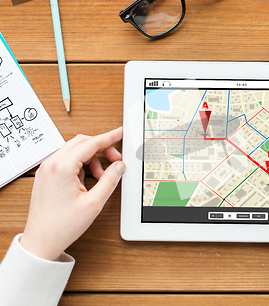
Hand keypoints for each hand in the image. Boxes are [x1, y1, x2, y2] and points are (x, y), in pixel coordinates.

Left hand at [20, 128, 125, 260]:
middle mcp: (51, 164)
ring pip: (74, 151)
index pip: (90, 144)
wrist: (41, 242)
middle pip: (81, 142)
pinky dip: (81, 164)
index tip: (120, 133)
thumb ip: (109, 180)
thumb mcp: (93, 203)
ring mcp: (46, 169)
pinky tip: (88, 180)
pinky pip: (66, 160)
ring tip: (101, 176)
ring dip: (91, 158)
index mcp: (62, 168)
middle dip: (101, 147)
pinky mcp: (46, 176)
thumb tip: (119, 166)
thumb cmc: (62, 226)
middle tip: (116, 159)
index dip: (109, 137)